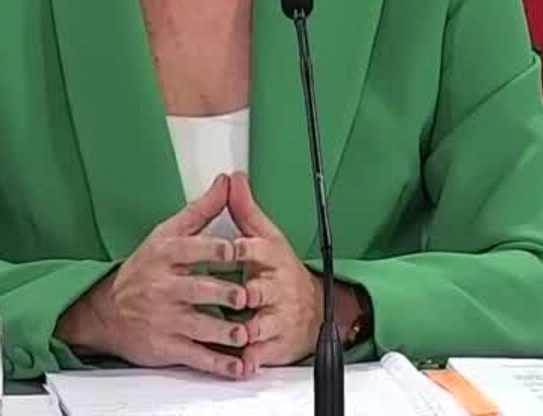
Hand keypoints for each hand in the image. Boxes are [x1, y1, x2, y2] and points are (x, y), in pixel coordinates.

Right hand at [55, 174, 250, 378]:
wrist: (107, 312)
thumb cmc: (143, 269)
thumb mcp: (167, 233)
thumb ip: (201, 210)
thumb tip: (226, 183)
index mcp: (166, 255)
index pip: (195, 249)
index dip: (221, 250)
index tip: (241, 250)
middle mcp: (164, 287)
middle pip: (199, 289)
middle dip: (225, 294)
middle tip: (247, 296)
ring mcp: (165, 318)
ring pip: (200, 325)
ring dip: (226, 331)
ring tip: (246, 333)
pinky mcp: (167, 346)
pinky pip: (197, 355)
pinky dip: (219, 363)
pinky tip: (238, 365)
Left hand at [226, 173, 329, 374]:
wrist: (314, 310)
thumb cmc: (281, 271)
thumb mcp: (265, 237)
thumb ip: (244, 211)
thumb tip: (232, 179)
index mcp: (271, 260)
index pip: (256, 250)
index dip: (241, 250)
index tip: (228, 249)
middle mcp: (277, 289)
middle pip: (261, 290)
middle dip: (249, 294)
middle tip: (236, 297)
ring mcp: (277, 318)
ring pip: (261, 325)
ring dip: (247, 330)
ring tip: (233, 334)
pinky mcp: (275, 345)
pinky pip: (260, 354)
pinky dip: (249, 360)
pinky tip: (236, 363)